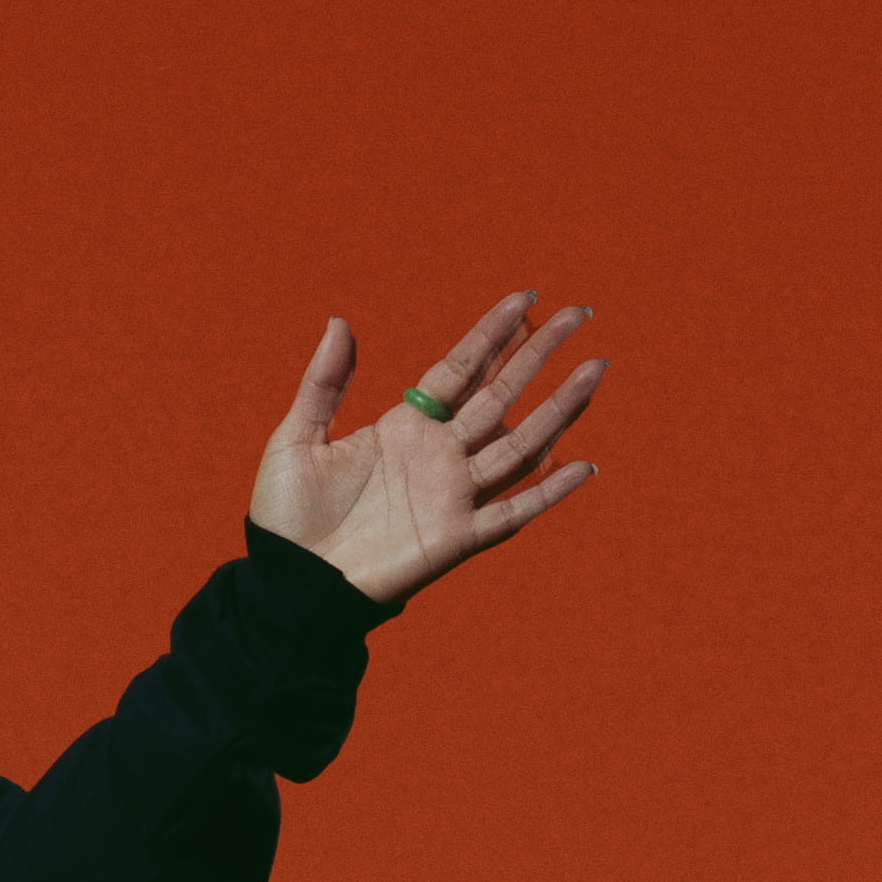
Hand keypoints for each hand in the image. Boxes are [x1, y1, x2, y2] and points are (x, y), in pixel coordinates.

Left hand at [250, 296, 605, 611]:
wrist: (289, 582)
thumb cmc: (287, 517)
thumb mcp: (296, 439)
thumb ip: (323, 383)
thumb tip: (339, 321)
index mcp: (404, 427)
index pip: (460, 370)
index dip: (493, 334)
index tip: (527, 298)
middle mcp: (437, 455)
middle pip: (501, 395)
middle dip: (539, 354)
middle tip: (579, 313)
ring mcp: (452, 495)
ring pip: (519, 444)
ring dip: (559, 409)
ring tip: (595, 370)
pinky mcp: (457, 537)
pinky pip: (513, 511)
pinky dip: (549, 491)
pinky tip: (584, 466)